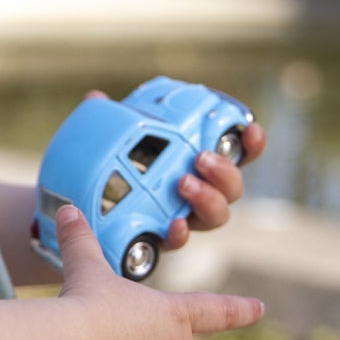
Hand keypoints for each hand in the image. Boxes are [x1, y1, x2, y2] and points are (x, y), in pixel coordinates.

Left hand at [82, 90, 264, 255]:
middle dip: (225, 171)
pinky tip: (173, 224)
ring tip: (184, 183)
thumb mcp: (113, 139)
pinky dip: (179, 233)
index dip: (251, 142)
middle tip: (201, 158)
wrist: (88, 214)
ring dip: (207, 198)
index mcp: (197, 164)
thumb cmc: (114, 171)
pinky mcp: (164, 240)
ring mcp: (185, 218)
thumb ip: (111, 120)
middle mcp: (200, 193)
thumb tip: (96, 97)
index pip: (236, 153)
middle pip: (233, 188)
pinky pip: (179, 241)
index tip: (250, 129)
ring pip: (216, 216)